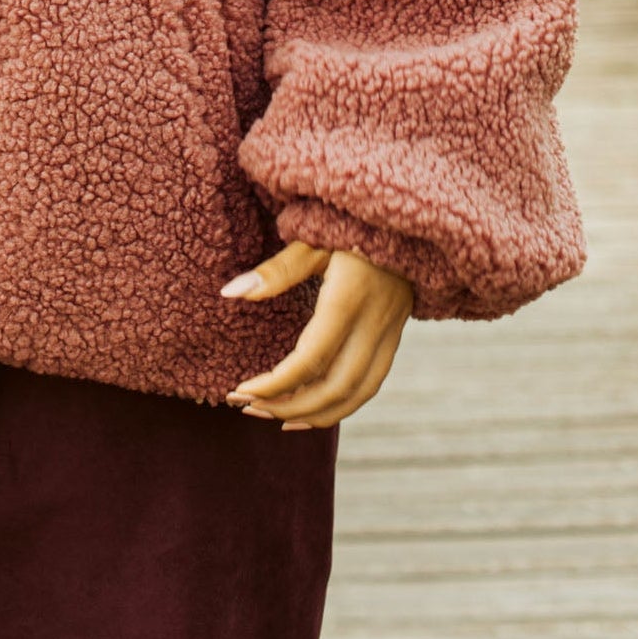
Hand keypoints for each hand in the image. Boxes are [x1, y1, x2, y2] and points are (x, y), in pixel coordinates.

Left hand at [222, 241, 412, 428]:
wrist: (408, 220)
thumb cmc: (349, 223)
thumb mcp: (311, 239)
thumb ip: (275, 271)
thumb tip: (230, 293)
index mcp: (348, 299)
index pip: (310, 360)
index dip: (274, 384)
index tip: (240, 392)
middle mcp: (374, 324)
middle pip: (334, 388)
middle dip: (288, 407)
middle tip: (247, 409)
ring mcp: (390, 333)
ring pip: (357, 395)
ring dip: (316, 415)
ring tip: (275, 418)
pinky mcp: (395, 337)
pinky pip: (371, 384)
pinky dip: (342, 406)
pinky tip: (314, 410)